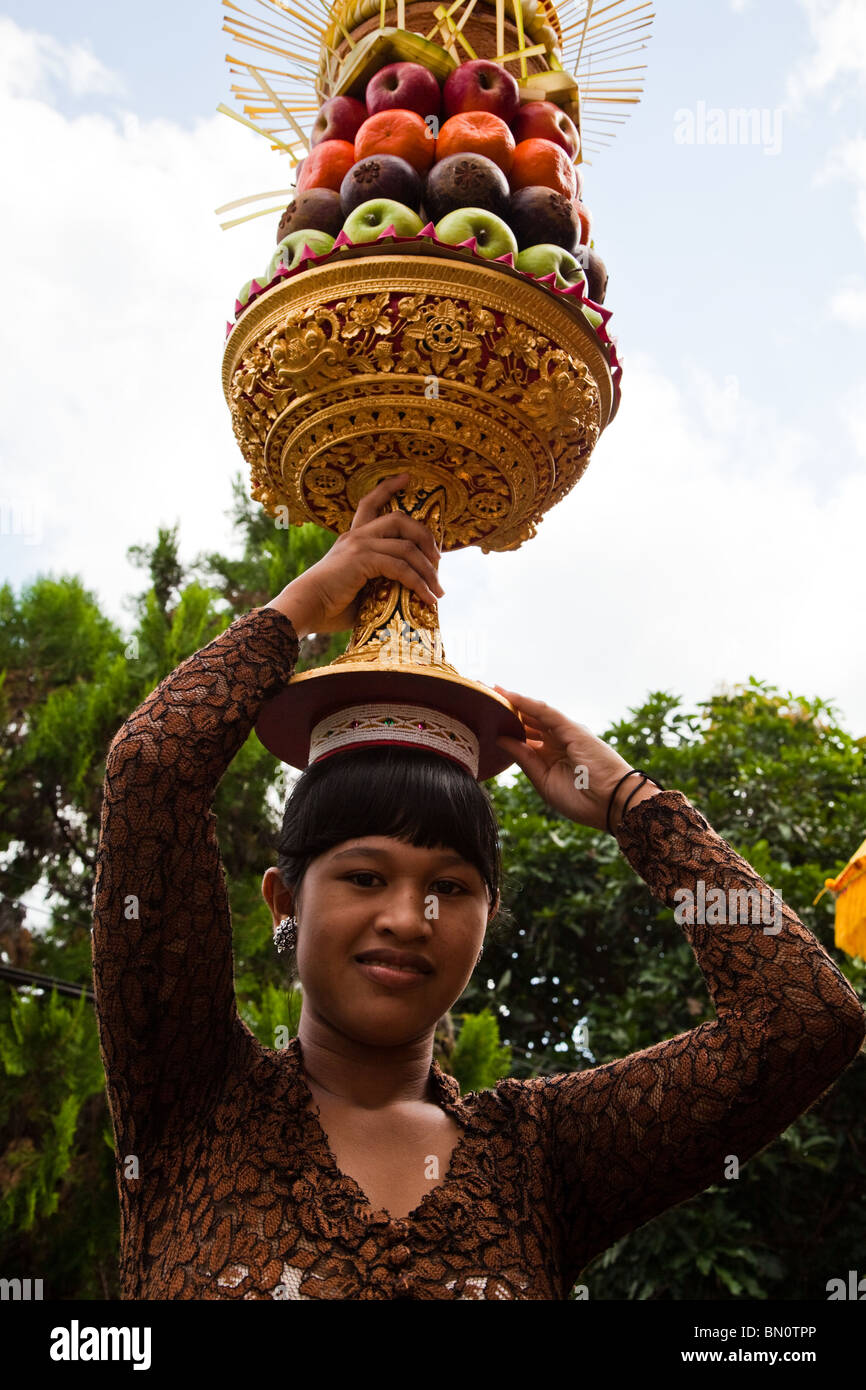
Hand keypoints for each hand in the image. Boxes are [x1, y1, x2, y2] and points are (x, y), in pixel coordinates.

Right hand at [267, 473, 443, 636]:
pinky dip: (418, 583)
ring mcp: (359, 545)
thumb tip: (405, 596)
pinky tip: (427, 598)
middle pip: (400, 519)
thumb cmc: (329, 607)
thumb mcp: (359, 589)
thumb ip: (379, 584)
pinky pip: (400, 567)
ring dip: (428, 570)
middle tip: (438, 559)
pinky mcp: (362, 559)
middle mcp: (356, 536)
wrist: (304, 609)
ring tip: (438, 591)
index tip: (406, 478)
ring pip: (407, 546)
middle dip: (425, 536)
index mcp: (352, 539)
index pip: (370, 503)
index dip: (388, 487)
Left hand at [494, 686, 655, 832]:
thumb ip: (523, 758)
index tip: (483, 718)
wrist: (612, 804)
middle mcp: (557, 740)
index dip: (505, 725)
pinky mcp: (573, 729)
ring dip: (512, 700)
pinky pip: (546, 712)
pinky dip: (527, 702)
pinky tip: (509, 695)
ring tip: (489, 689)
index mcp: (551, 755)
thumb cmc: (582, 799)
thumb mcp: (543, 780)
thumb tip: (501, 738)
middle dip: (505, 709)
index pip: (524, 735)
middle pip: (526, 719)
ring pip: (534, 712)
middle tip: (480, 696)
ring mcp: (565, 733)